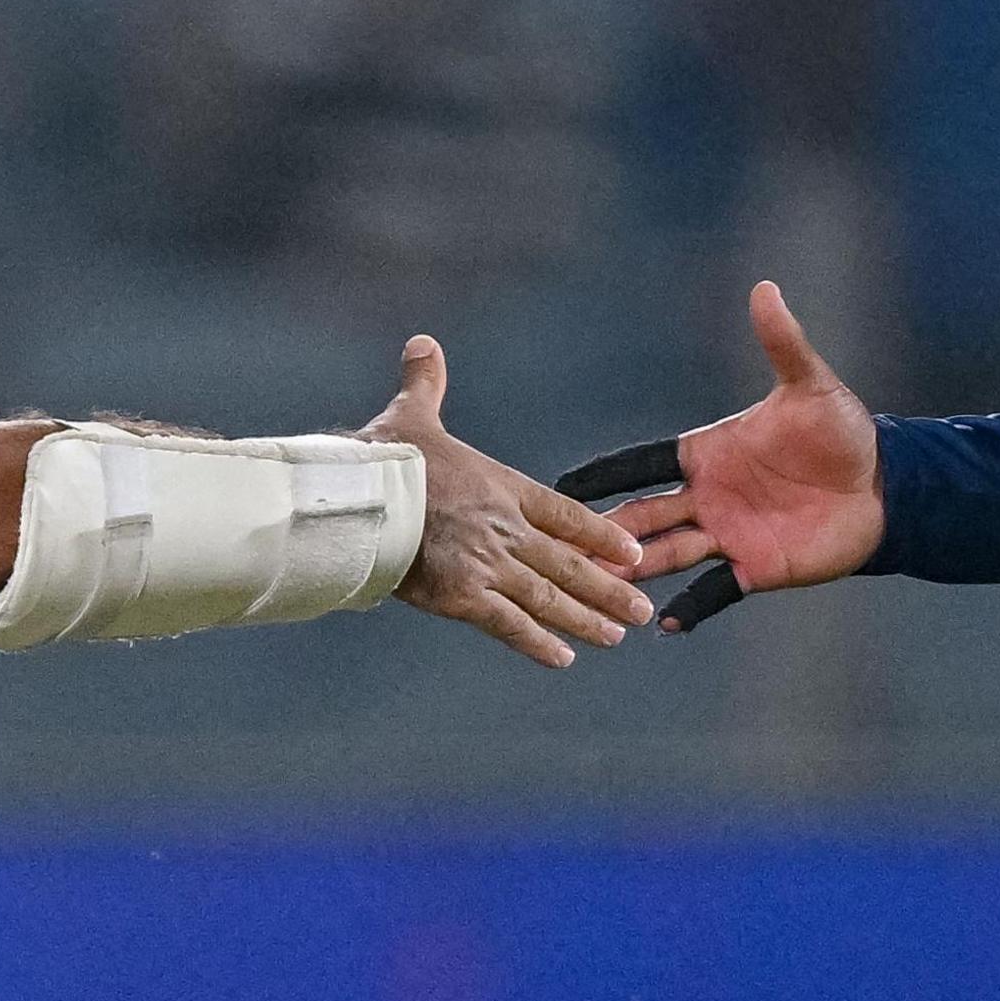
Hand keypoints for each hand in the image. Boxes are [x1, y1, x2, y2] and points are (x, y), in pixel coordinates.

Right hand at [360, 336, 649, 667]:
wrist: (358, 495)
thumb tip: (422, 343)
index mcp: (503, 487)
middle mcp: (506, 528)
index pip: (567, 514)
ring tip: (617, 635)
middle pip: (569, 564)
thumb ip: (426, 382)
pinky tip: (563, 657)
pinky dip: (538, 643)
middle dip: (608, 589)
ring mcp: (488, 565)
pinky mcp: (462, 596)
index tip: (631, 551)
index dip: (601, 534)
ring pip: (549, 598)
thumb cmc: (384, 454)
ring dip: (586, 619)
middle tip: (642, 609)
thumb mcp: (412, 413)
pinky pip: (510, 624)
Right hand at [560, 282, 883, 631]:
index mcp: (706, 453)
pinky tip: (661, 625)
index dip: (603, 474)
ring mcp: (725, 535)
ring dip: (631, 571)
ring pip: (664, 556)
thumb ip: (782, 343)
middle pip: (641, 517)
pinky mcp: (753, 568)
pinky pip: (711, 592)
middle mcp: (706, 496)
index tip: (558, 483)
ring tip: (594, 588)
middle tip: (556, 548)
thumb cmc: (843, 432)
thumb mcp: (811, 386)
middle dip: (602, 532)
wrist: (884, 488)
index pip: (642, 464)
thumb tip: (765, 288)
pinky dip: (688, 608)